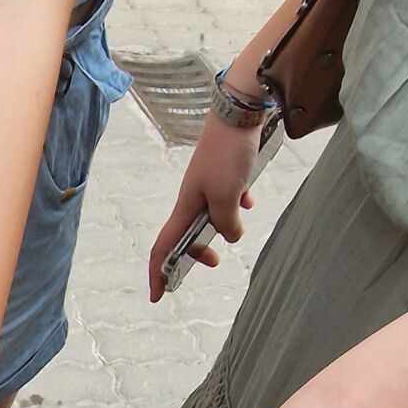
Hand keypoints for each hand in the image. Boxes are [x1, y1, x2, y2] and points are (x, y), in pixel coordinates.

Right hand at [147, 110, 263, 303]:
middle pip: (186, 234)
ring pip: (209, 216)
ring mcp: (206, 184)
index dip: (158, 273)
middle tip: (214, 262)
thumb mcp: (228, 196)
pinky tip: (249, 198)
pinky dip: (236, 204)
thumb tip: (230, 237)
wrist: (238, 112)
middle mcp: (192, 197)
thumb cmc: (228, 154)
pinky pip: (226, 196)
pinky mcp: (222, 172)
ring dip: (221, 227)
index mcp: (185, 206)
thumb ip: (227, 223)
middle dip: (197, 251)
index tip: (158, 296)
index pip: (163, 246)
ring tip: (237, 227)